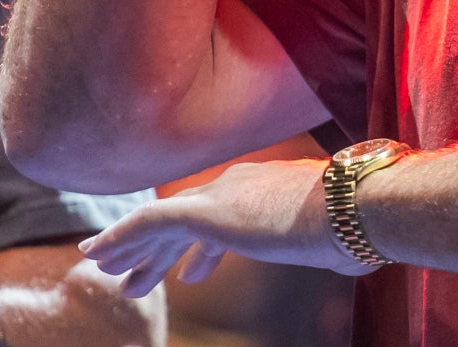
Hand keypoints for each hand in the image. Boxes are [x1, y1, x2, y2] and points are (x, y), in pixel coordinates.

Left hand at [78, 158, 376, 297]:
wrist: (358, 206)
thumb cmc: (360, 224)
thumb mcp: (336, 235)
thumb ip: (327, 240)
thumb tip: (348, 256)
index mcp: (262, 188)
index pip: (219, 215)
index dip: (197, 247)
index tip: (188, 270)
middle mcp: (236, 185)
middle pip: (182, 219)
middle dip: (154, 248)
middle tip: (128, 272)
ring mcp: (221, 195)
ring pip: (159, 222)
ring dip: (131, 247)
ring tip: (102, 270)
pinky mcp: (207, 210)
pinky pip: (150, 222)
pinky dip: (121, 237)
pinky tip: (97, 254)